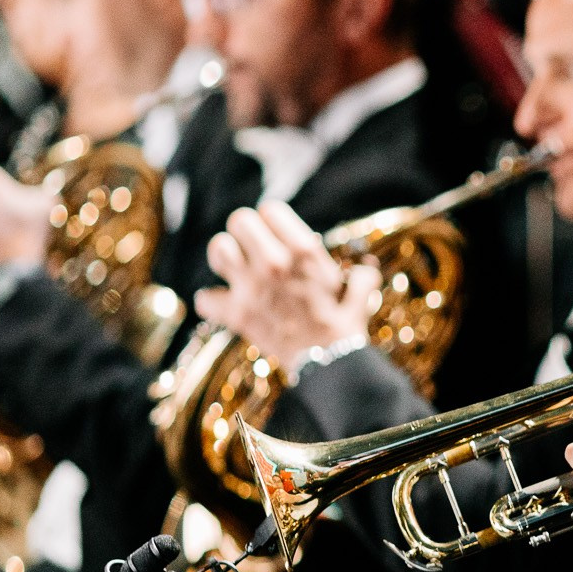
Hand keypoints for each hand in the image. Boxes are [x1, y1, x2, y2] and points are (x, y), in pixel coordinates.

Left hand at [195, 202, 376, 375]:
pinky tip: (224, 304)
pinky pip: (206, 298)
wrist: (330, 362)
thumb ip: (360, 276)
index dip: (271, 221)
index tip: (274, 234)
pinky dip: (213, 302)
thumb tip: (366, 270)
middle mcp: (274, 262)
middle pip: (239, 221)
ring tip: (234, 268)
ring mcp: (252, 287)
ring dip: (224, 258)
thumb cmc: (343, 324)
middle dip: (244, 233)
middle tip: (250, 247)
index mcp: (304, 249)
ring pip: (218, 249)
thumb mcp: (358, 292)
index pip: (270, 209)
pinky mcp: (237, 314)